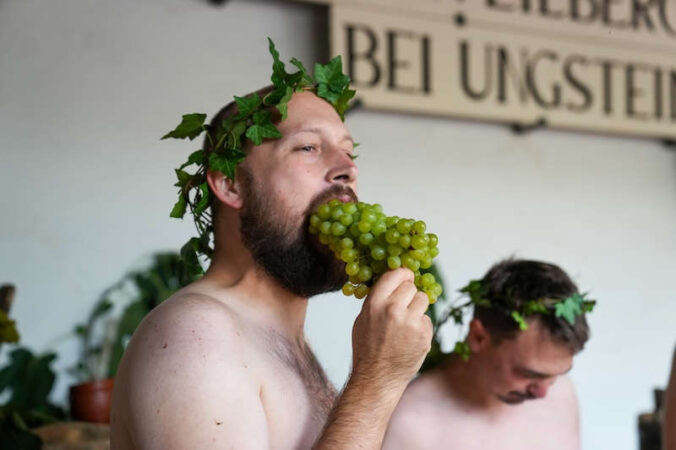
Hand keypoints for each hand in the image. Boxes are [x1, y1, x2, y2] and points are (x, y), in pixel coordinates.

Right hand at [350, 268, 432, 391]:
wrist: (377, 378)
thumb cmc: (367, 348)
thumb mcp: (362, 318)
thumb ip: (378, 299)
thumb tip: (393, 283)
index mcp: (375, 303)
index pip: (395, 274)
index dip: (403, 274)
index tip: (406, 277)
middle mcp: (393, 309)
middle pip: (411, 286)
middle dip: (409, 294)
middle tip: (403, 306)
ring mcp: (411, 323)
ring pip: (423, 300)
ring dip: (417, 308)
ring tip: (406, 323)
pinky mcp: (424, 335)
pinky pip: (427, 320)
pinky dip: (421, 326)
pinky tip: (410, 337)